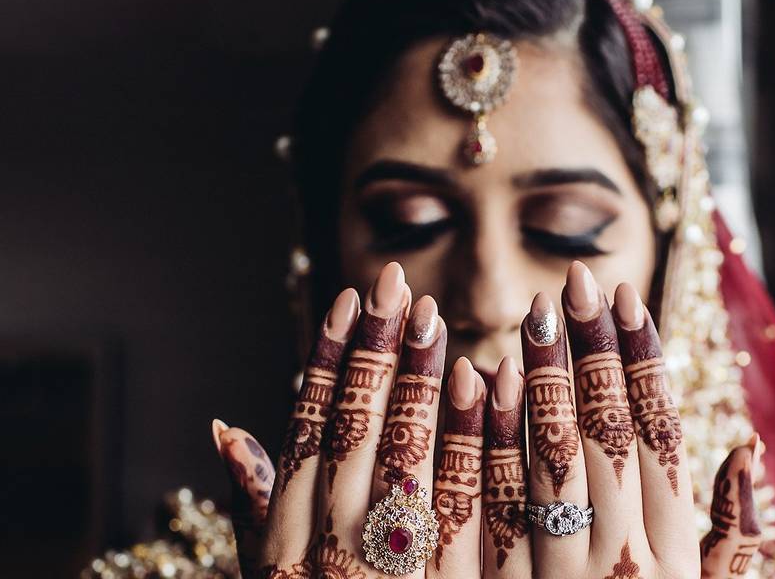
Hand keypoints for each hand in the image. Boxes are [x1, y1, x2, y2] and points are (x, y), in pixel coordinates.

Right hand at [213, 262, 486, 577]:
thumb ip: (256, 505)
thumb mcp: (272, 574)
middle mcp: (337, 551)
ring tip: (433, 316)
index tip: (347, 299)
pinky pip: (472, 502)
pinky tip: (493, 379)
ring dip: (421, 380)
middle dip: (375, 352)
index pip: (308, 433)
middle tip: (394, 283)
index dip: (329, 362)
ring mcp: (396, 570)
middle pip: (357, 433)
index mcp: (290, 545)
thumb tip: (222, 427)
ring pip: (409, 457)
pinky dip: (479, 436)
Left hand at [477, 262, 763, 578]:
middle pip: (607, 431)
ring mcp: (563, 572)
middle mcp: (621, 555)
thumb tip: (746, 448)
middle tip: (577, 279)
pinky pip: (495, 499)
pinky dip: (494, 433)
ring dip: (545, 375)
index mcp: (673, 551)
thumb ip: (732, 532)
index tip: (627, 295)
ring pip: (553, 455)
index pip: (660, 434)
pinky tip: (485, 377)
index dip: (643, 359)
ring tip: (537, 310)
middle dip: (593, 348)